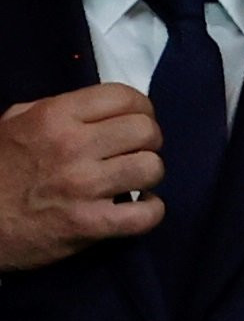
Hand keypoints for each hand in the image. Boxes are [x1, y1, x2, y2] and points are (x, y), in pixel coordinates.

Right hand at [0, 85, 164, 271]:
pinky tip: (140, 207)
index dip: (141, 109)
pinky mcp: (92, 223)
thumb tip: (101, 108)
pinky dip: (152, 211)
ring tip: (134, 180)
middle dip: (149, 141)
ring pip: (152, 168)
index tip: (136, 122)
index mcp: (54, 116)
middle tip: (135, 152)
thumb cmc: (0, 169)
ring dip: (149, 175)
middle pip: (146, 131)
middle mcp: (72, 146)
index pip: (124, 97)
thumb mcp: (15, 123)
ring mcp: (84, 186)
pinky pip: (148, 214)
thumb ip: (57, 109)